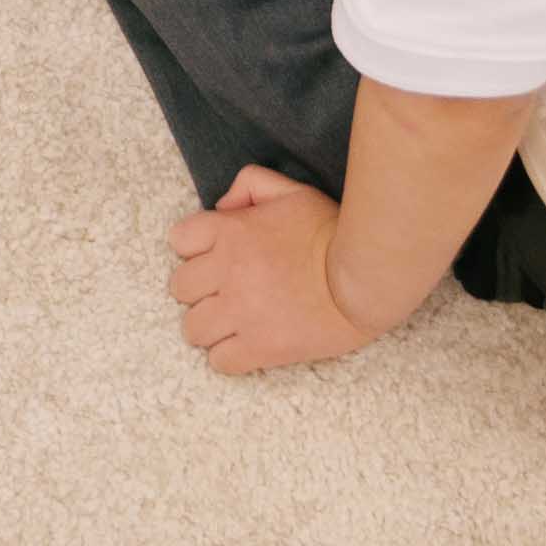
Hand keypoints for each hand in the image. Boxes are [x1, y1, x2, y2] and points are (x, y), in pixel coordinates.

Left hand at [166, 166, 372, 374]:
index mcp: (231, 232)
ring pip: (192, 328)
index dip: (194, 249)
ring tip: (232, 324)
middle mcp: (227, 272)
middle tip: (224, 292)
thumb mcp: (292, 191)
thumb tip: (224, 207)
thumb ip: (251, 185)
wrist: (366, 277)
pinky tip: (247, 346)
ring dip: (209, 326)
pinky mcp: (260, 348)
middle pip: (180, 288)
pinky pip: (219, 361)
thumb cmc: (332, 232)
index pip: (179, 241)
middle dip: (199, 290)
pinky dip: (228, 357)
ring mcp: (241, 312)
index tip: (215, 258)